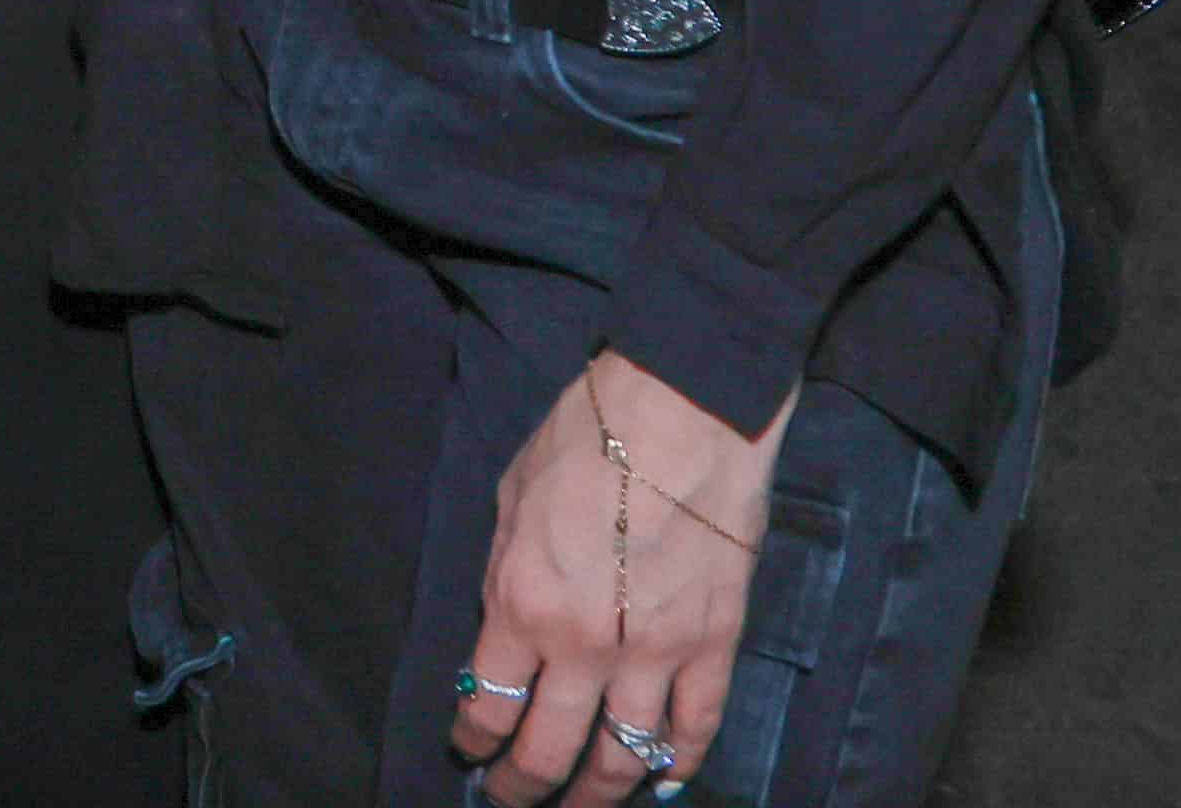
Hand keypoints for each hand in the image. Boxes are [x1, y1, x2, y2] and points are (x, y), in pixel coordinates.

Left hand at [452, 351, 784, 804]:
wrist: (683, 411)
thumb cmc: (586, 437)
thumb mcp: (511, 500)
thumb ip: (506, 575)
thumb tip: (504, 629)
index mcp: (520, 605)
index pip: (486, 705)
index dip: (473, 741)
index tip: (468, 752)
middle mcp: (582, 648)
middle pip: (548, 752)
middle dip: (520, 786)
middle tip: (510, 798)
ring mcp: (653, 656)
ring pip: (621, 760)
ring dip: (596, 796)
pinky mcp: (712, 647)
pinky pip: (695, 730)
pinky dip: (679, 765)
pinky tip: (663, 780)